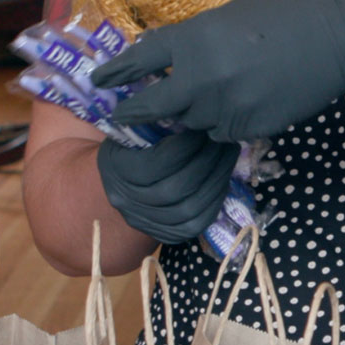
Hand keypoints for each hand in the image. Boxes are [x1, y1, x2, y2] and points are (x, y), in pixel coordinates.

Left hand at [91, 0, 344, 142]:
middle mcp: (202, 76)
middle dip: (135, 113)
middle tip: (121, 117)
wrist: (336, 41)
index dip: (116, 73)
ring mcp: (226, 106)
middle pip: (156, 105)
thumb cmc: (286, 15)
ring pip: (191, 122)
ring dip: (189, 113)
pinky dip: (221, 122)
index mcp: (195, 38)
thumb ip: (194, 38)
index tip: (100, 82)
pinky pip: (221, 132)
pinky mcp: (249, 127)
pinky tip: (240, 103)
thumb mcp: (230, 15)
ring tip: (204, 98)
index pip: (140, 60)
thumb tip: (164, 53)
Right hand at [95, 129, 236, 243]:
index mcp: (115, 169)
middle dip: (207, 163)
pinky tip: (223, 179)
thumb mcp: (133, 127)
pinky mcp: (163, 235)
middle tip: (224, 141)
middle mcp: (126, 201)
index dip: (186, 147)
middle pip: (175, 190)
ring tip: (228, 156)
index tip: (204, 127)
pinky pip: (195, 225)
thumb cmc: (131, 143)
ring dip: (216, 180)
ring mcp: (143, 222)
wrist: (118, 179)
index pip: (156, 164)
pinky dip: (214, 202)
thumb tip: (190, 108)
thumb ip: (154, 121)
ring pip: (188, 210)